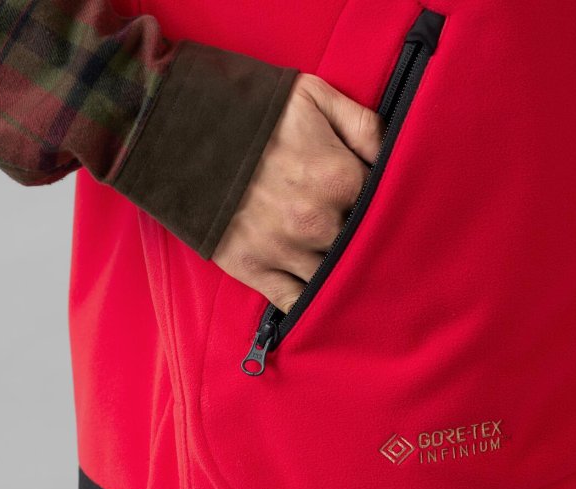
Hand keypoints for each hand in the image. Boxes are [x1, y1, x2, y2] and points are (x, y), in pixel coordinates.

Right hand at [211, 74, 383, 312]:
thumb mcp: (315, 97)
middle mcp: (318, 221)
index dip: (391, 211)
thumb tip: (396, 156)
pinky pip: (296, 303)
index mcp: (340, 178)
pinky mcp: (255, 269)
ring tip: (355, 273)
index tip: (394, 214)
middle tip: (379, 247)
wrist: (180, 130)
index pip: (387, 207)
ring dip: (345, 277)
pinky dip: (312, 304)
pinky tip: (325, 301)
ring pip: (335, 278)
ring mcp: (286, 250)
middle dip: (372, 246)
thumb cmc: (252, 111)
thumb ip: (364, 126)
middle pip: (363, 248)